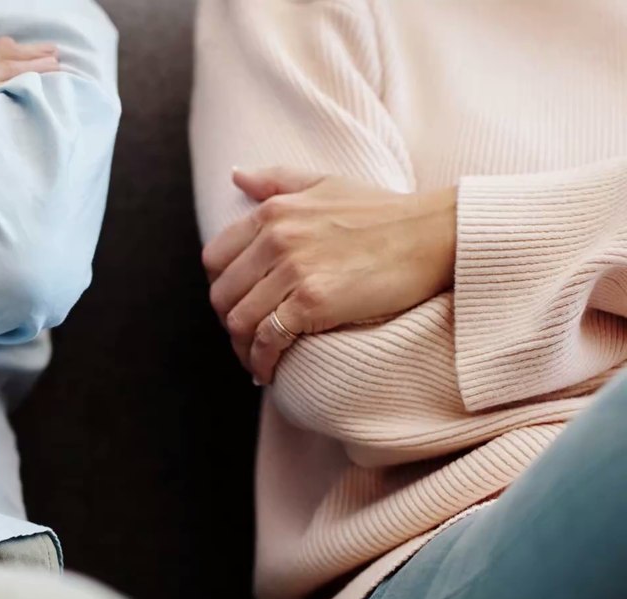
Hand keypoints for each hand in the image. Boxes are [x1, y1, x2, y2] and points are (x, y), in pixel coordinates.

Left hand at [204, 166, 457, 384]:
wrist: (434, 234)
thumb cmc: (384, 211)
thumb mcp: (326, 183)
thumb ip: (276, 181)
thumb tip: (236, 177)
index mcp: (272, 213)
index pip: (214, 259)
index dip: (221, 288)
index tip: (237, 305)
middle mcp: (276, 239)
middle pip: (222, 295)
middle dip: (229, 323)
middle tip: (247, 339)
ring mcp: (294, 270)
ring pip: (240, 321)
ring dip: (242, 348)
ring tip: (256, 359)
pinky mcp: (314, 301)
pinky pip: (268, 339)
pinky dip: (262, 361)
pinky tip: (269, 370)